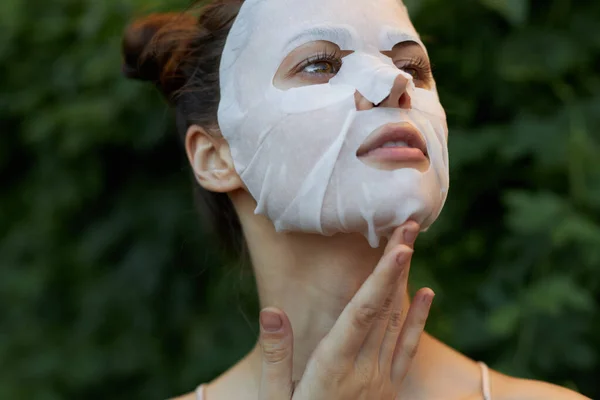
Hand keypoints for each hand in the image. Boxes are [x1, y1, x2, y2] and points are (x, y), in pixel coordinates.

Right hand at [258, 221, 433, 399]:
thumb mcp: (274, 399)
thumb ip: (275, 355)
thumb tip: (272, 311)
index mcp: (333, 367)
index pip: (362, 313)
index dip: (381, 277)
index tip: (398, 245)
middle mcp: (364, 371)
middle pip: (385, 307)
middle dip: (399, 263)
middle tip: (408, 225)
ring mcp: (382, 381)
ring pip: (398, 321)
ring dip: (406, 280)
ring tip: (412, 244)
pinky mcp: (389, 389)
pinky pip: (408, 348)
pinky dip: (418, 319)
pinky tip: (426, 293)